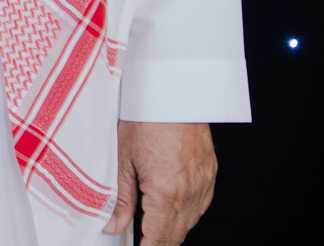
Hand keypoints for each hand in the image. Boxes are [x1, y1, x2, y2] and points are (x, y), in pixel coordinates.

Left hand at [103, 120, 214, 244]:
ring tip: (149, 219)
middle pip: (176, 235)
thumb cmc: (146, 118)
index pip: (159, 239)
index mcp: (167, 193)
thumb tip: (114, 225)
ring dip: (171, 226)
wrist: (172, 93)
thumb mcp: (122, 159)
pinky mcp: (209, 174)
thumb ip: (119, 198)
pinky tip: (169, 202)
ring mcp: (203, 184)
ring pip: (189, 222)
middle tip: (139, 237)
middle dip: (157, 240)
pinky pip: (199, 204)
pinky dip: (184, 210)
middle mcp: (191, 193)